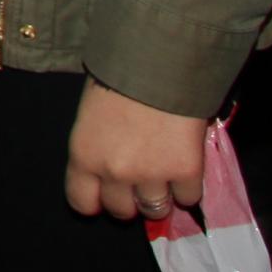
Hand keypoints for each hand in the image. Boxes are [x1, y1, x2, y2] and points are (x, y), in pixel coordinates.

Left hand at [65, 81, 207, 220]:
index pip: (82, 203)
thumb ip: (97, 147)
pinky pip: (188, 198)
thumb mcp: (91, 115)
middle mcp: (114, 171)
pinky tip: (185, 166)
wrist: (158, 60)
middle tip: (140, 180)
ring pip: (156, 209)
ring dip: (161, 196)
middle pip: (122, 211)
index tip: (106, 194)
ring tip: (164, 175)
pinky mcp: (186, 171)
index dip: (96, 201)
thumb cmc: (118, 77)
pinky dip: (188, 187)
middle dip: (131, 199)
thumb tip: (108, 173)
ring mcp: (152, 174)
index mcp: (84, 155)